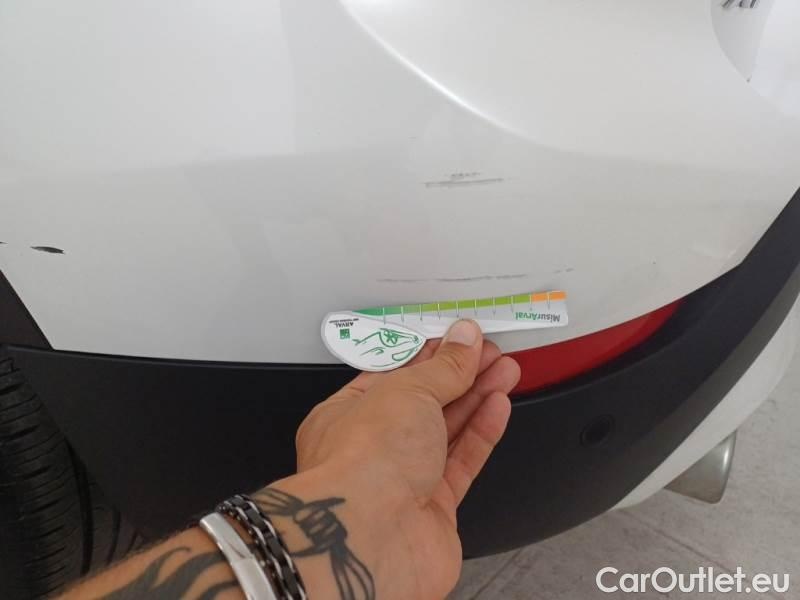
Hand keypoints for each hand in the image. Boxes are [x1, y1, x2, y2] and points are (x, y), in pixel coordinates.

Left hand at [279, 320, 519, 599]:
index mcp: (346, 414)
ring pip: (446, 430)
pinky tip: (498, 407)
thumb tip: (464, 340)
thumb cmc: (363, 462)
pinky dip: (482, 432)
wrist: (372, 539)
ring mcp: (402, 479)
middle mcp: (372, 448)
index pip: (393, 376)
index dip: (429, 354)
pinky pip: (462, 461)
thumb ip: (442, 368)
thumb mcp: (406, 391)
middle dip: (460, 374)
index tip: (459, 338)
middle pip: (423, 402)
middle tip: (491, 352)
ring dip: (477, 397)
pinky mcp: (433, 508)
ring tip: (505, 370)